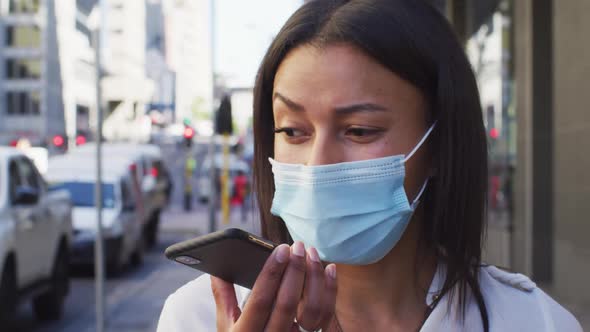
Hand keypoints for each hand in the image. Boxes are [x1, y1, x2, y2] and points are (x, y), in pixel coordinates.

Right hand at [211, 242, 337, 331]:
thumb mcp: (226, 327)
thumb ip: (223, 298)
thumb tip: (216, 270)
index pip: (261, 301)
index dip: (272, 274)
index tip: (281, 249)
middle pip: (288, 303)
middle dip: (294, 270)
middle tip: (296, 246)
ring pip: (312, 309)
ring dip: (315, 278)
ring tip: (311, 254)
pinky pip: (326, 314)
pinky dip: (330, 290)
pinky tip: (329, 268)